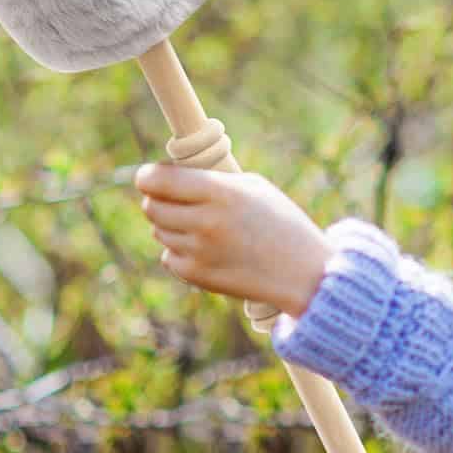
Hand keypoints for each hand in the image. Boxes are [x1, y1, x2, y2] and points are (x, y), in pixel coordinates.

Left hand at [135, 161, 329, 317]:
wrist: (304, 273)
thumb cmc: (281, 223)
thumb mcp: (252, 187)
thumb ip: (209, 180)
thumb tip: (168, 177)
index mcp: (220, 192)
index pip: (157, 179)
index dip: (148, 176)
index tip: (149, 177)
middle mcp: (205, 222)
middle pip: (151, 206)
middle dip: (157, 200)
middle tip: (175, 200)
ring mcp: (200, 252)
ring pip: (159, 231)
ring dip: (171, 226)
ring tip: (202, 226)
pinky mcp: (198, 276)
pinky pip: (169, 257)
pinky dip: (180, 252)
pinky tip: (206, 249)